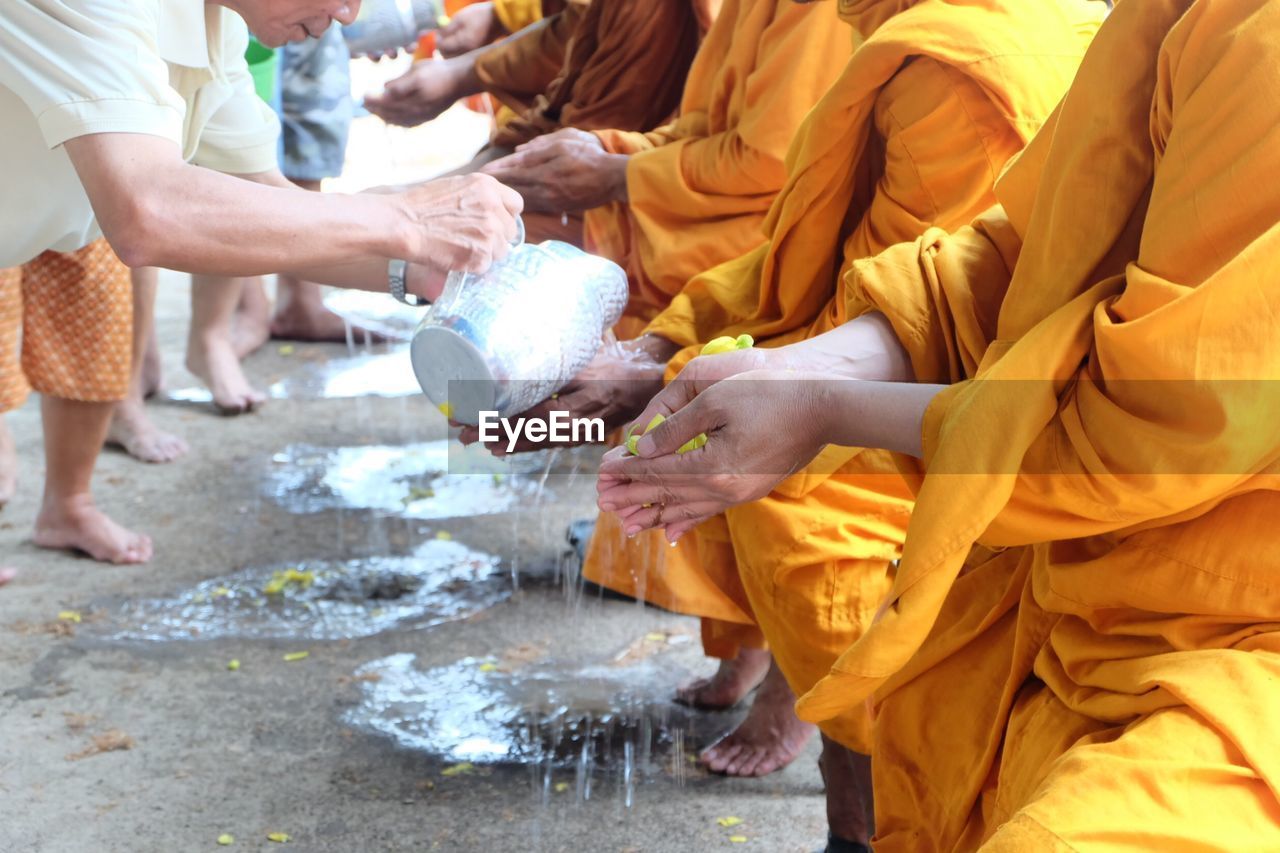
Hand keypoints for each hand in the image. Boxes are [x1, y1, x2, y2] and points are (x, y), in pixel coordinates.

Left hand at [364, 57, 471, 126]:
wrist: (459, 81)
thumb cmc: (438, 71)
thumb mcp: (417, 71)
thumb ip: (400, 82)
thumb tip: (385, 88)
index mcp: (411, 97)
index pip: (386, 102)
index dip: (374, 100)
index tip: (363, 96)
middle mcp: (416, 110)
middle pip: (390, 113)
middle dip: (376, 109)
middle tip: (365, 104)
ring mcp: (423, 116)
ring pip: (398, 121)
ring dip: (384, 117)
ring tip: (375, 112)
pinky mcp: (428, 118)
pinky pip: (409, 124)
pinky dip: (398, 123)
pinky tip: (394, 121)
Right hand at [390, 173, 522, 274]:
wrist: (402, 223)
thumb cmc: (421, 205)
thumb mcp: (456, 186)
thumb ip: (481, 196)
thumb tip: (497, 211)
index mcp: (488, 187)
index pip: (516, 205)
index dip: (505, 216)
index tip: (494, 222)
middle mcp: (493, 208)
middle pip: (510, 231)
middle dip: (496, 237)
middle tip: (471, 238)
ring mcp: (489, 233)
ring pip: (501, 251)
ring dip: (485, 253)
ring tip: (460, 247)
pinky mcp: (481, 255)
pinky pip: (486, 266)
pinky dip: (472, 265)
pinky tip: (455, 256)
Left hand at [437, 2, 506, 55]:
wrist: (498, 20)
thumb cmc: (479, 15)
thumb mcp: (460, 18)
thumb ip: (447, 28)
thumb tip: (437, 36)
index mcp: (464, 42)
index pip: (443, 46)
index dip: (438, 39)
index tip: (439, 32)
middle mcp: (468, 52)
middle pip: (447, 56)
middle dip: (442, 47)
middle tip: (442, 37)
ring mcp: (473, 55)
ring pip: (454, 59)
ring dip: (449, 51)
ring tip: (450, 40)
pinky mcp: (476, 56)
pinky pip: (461, 58)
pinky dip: (457, 53)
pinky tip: (459, 44)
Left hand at [458, 335, 680, 453]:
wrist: (649, 379)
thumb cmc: (616, 360)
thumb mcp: (589, 354)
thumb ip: (559, 358)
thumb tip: (514, 349)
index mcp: (585, 394)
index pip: (537, 408)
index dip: (505, 414)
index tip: (475, 410)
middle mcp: (582, 418)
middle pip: (531, 428)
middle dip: (495, 430)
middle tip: (461, 430)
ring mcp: (582, 430)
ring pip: (538, 439)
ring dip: (504, 439)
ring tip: (474, 440)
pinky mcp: (582, 435)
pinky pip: (549, 442)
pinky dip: (524, 444)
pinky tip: (501, 447)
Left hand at [480, 128, 628, 211]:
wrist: (613, 178)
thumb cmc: (590, 155)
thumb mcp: (565, 140)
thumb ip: (540, 145)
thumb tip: (518, 150)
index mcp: (543, 168)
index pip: (512, 169)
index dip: (495, 170)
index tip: (480, 172)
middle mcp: (543, 186)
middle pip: (512, 186)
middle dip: (495, 185)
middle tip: (477, 185)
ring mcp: (550, 199)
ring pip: (520, 198)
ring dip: (505, 196)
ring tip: (489, 194)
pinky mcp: (557, 207)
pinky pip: (533, 205)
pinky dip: (520, 202)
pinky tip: (511, 201)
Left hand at [596, 369, 836, 540]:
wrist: (822, 409)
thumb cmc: (769, 394)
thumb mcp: (715, 399)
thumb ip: (675, 427)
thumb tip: (642, 448)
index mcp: (711, 467)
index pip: (657, 471)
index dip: (627, 470)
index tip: (601, 472)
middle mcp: (723, 489)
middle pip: (666, 494)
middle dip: (631, 496)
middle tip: (601, 501)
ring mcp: (738, 495)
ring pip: (685, 509)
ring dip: (653, 514)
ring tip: (626, 524)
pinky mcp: (749, 491)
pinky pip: (709, 511)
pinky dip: (685, 520)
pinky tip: (671, 532)